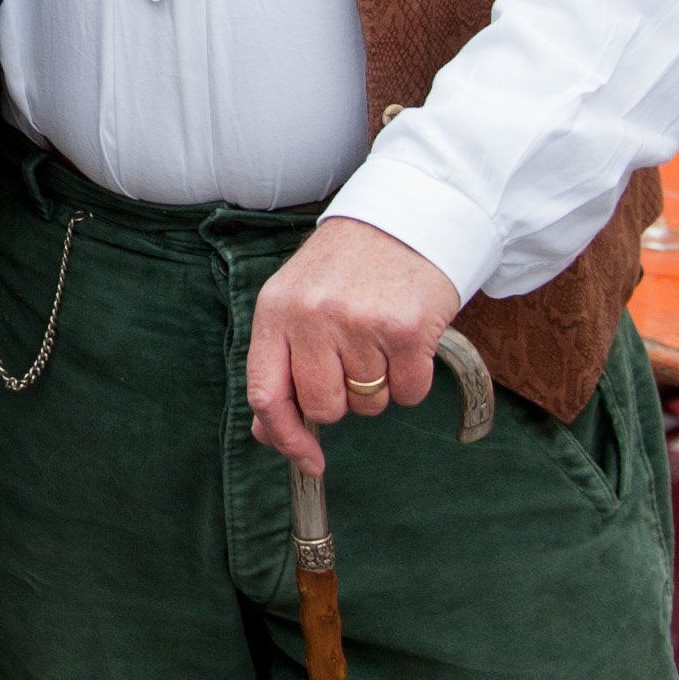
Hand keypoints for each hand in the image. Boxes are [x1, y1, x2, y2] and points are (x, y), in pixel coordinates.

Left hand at [246, 216, 463, 474]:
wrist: (404, 219)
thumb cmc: (347, 268)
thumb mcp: (296, 303)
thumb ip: (279, 364)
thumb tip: (268, 433)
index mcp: (275, 311)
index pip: (265, 393)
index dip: (283, 437)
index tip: (306, 460)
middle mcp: (311, 317)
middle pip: (323, 408)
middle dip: (342, 399)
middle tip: (353, 360)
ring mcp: (359, 323)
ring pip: (369, 404)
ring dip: (379, 385)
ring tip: (378, 337)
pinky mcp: (405, 330)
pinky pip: (410, 393)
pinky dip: (412, 378)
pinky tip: (405, 340)